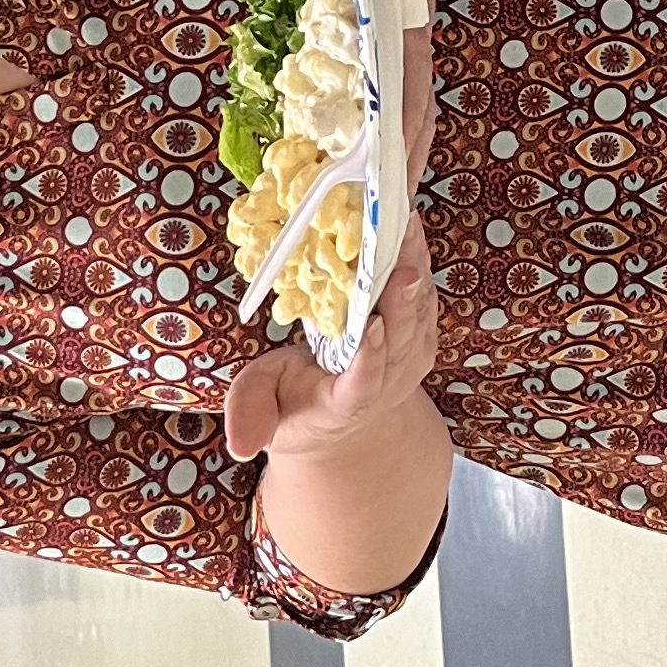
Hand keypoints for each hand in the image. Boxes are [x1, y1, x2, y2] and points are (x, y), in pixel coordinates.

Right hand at [224, 243, 446, 465]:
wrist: (340, 422)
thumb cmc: (293, 408)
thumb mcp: (260, 411)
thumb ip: (250, 416)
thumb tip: (241, 444)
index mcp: (346, 403)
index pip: (364, 383)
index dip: (372, 357)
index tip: (374, 328)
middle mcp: (388, 384)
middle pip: (403, 340)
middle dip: (403, 296)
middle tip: (400, 253)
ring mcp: (409, 361)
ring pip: (420, 313)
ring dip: (416, 266)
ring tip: (406, 221)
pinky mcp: (419, 338)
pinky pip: (424, 297)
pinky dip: (420, 260)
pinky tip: (410, 225)